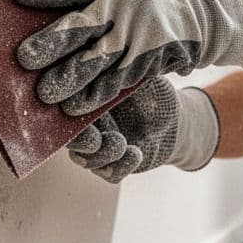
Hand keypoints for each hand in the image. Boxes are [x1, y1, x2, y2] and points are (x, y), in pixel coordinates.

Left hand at [12, 0, 242, 114]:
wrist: (196, 20)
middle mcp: (122, 7)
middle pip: (83, 25)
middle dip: (54, 42)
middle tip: (24, 58)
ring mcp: (137, 36)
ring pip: (99, 59)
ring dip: (71, 76)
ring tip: (45, 93)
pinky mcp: (148, 61)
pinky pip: (118, 81)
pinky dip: (96, 96)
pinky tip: (74, 108)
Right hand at [65, 78, 219, 183]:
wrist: (177, 120)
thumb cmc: (152, 92)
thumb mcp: (135, 79)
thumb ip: (113, 78)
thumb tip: (93, 68)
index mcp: (85, 103)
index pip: (65, 111)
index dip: (65, 115)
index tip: (74, 113)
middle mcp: (86, 128)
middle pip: (70, 139)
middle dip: (80, 142)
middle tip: (95, 139)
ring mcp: (99, 150)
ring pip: (87, 161)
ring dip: (102, 155)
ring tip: (121, 143)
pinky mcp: (114, 167)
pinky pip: (110, 174)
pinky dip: (120, 167)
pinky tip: (136, 154)